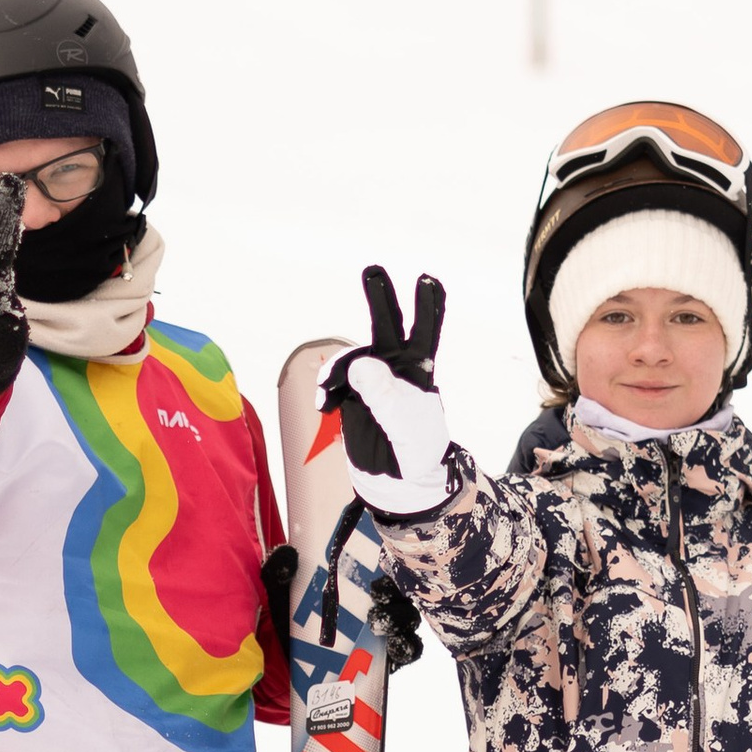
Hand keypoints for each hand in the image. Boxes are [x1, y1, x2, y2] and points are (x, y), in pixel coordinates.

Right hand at [322, 267, 451, 514]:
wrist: (396, 481)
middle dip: (380, 297)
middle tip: (373, 270)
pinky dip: (325, 389)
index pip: (426, 331)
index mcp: (419, 370)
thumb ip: (385, 394)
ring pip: (350, 358)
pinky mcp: (350, 394)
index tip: (428, 279)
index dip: (428, 305)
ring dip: (337, 371)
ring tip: (328, 396)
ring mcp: (371, 379)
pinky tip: (323, 406)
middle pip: (387, 324)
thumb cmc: (415, 452)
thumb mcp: (407, 426)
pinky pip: (332, 381)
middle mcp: (395, 367)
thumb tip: (362, 362)